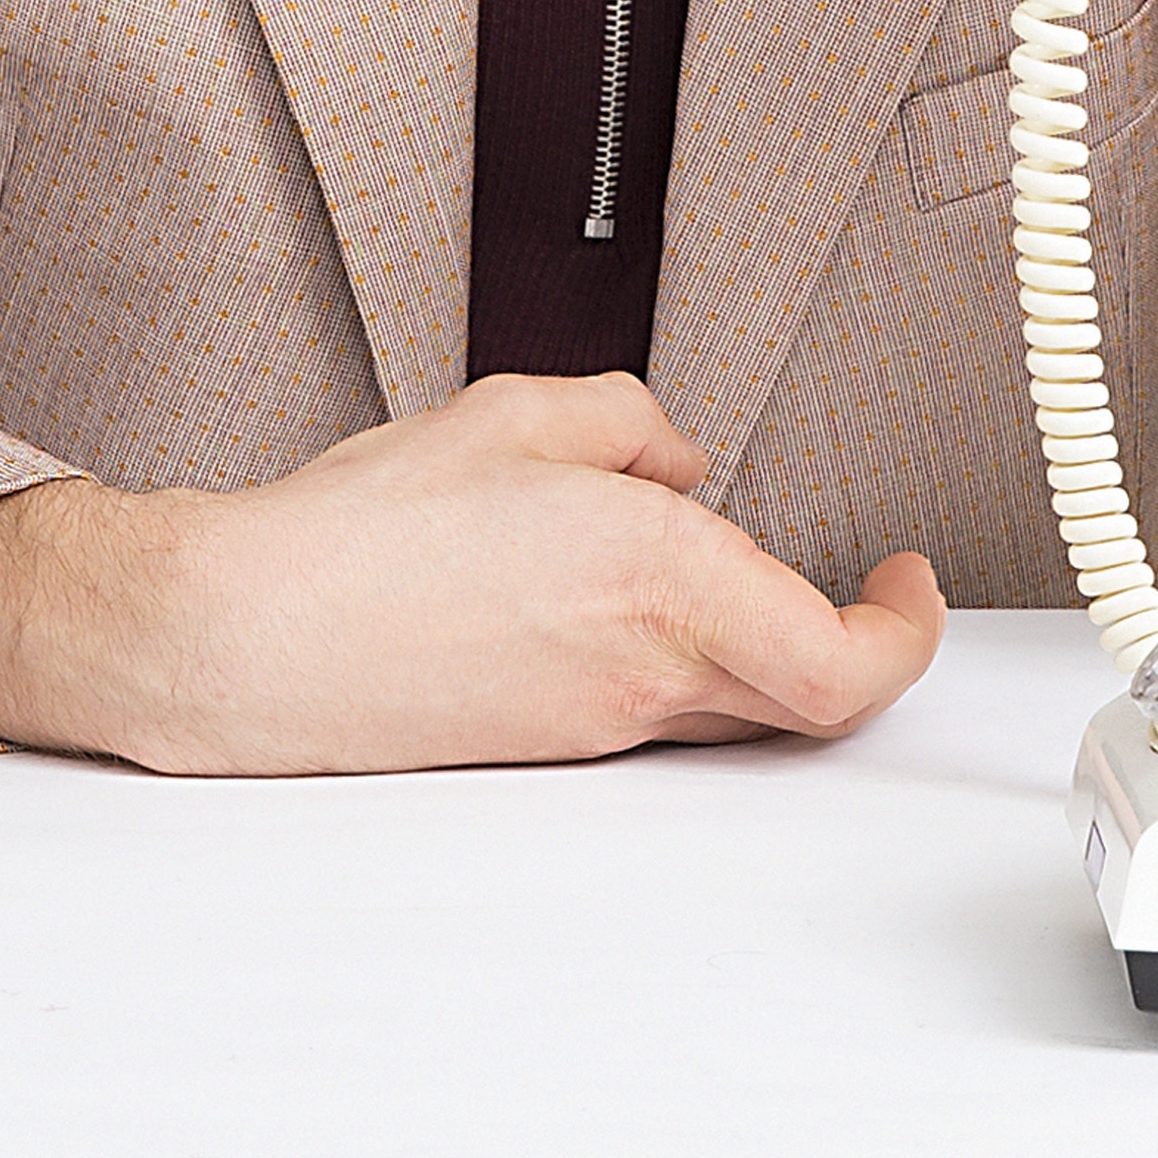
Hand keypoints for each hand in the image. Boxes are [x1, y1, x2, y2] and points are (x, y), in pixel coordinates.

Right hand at [0, 371, 945, 774]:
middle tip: (864, 587)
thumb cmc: (359, 536)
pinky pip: (657, 706)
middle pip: (807, 698)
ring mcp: (598, 723)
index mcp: (662, 581)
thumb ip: (630, 422)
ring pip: (734, 703)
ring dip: (758, 641)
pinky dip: (676, 656)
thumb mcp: (516, 415)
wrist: (249, 636)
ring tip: (717, 562)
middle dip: (850, 637)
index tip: (907, 580)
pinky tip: (617, 593)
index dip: (905, 632)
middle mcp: (645, 674)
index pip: (844, 661)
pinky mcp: (548, 743)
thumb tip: (676, 458)